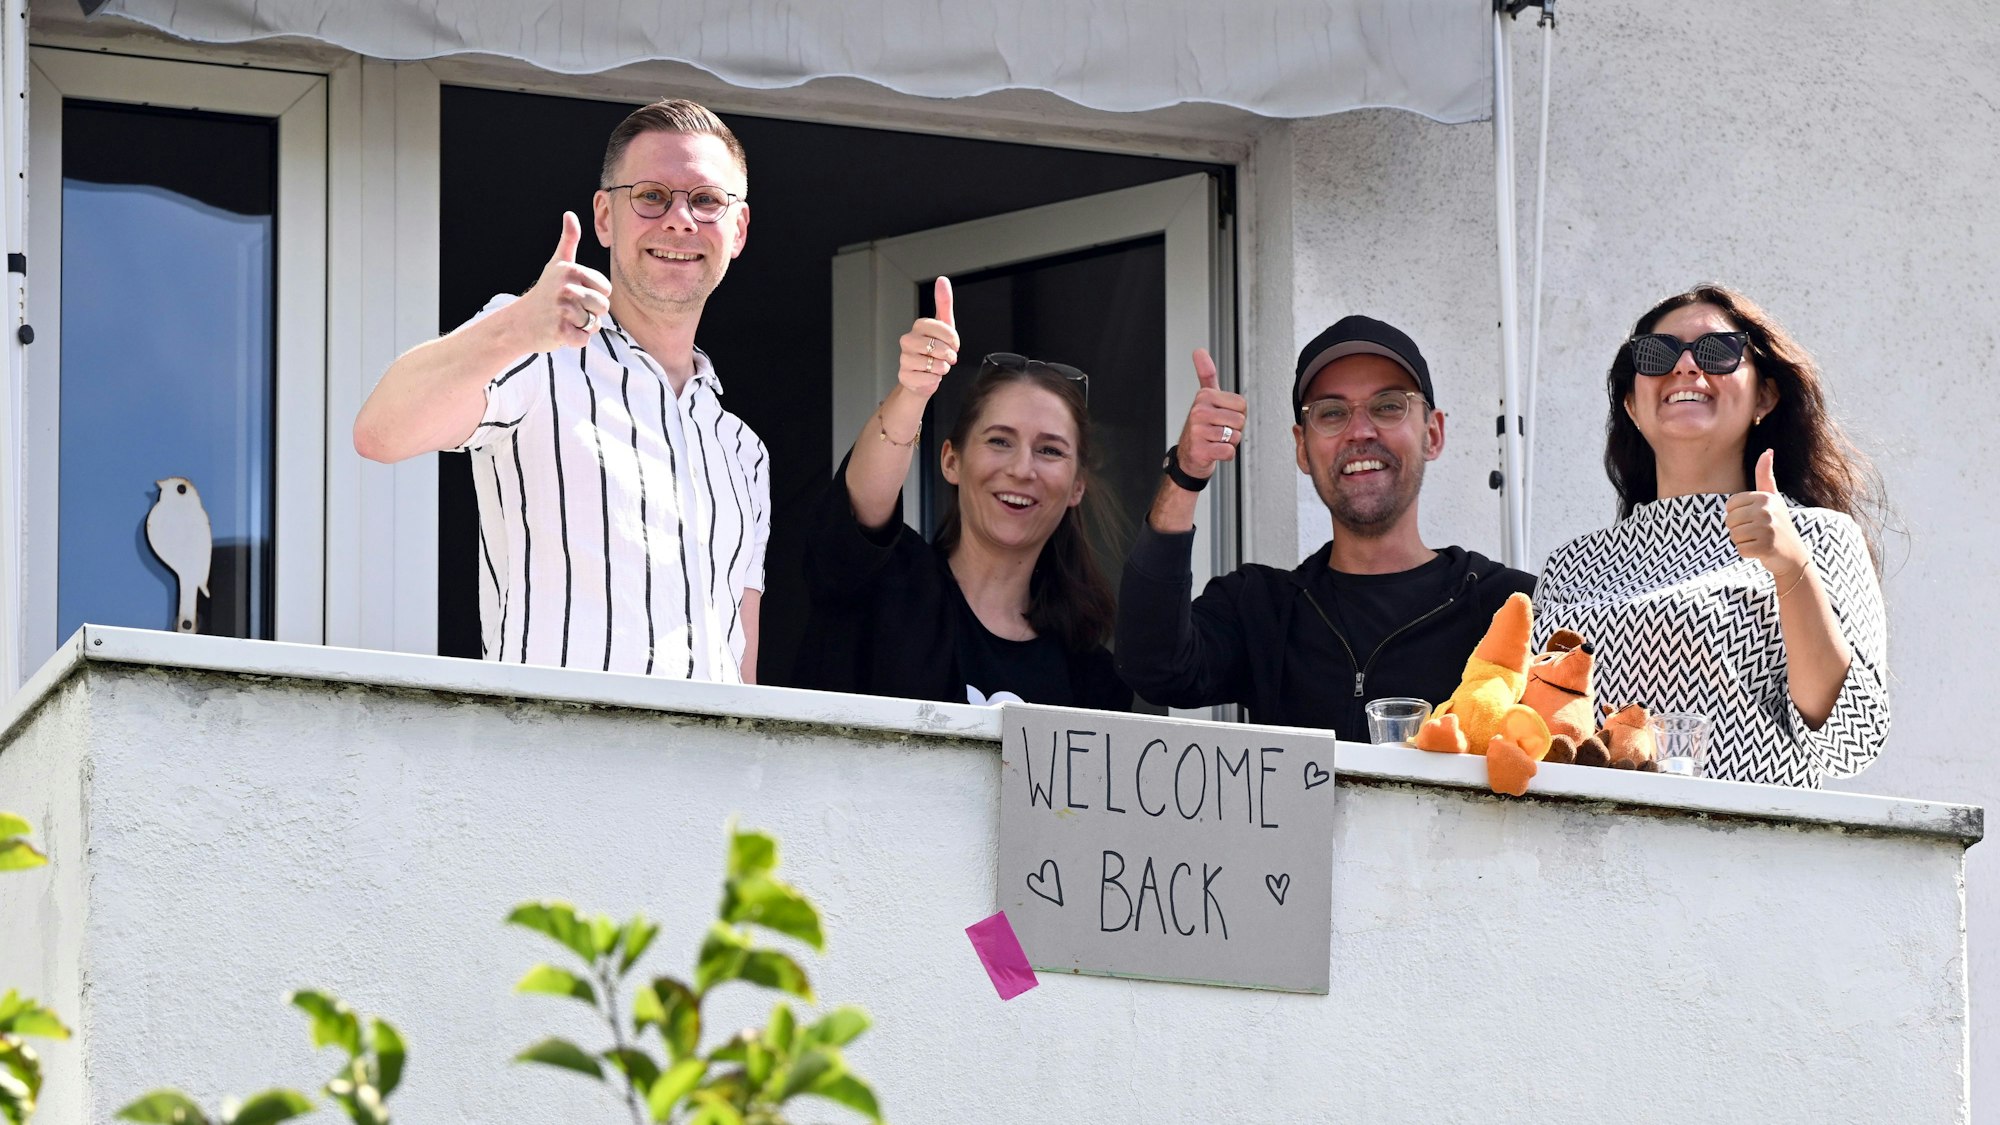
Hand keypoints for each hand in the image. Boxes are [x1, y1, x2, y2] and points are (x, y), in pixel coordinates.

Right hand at [514, 212, 612, 352]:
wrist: (519, 322)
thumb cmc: (545, 292)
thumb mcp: (556, 264)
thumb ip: (568, 240)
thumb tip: (570, 214)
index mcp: (572, 270)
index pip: (606, 290)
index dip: (595, 296)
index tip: (575, 294)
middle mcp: (567, 288)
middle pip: (603, 307)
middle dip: (590, 313)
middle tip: (568, 310)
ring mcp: (562, 310)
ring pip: (595, 324)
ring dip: (583, 327)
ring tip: (565, 320)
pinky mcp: (559, 331)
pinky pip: (584, 339)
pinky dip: (575, 340)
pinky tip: (560, 332)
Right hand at [898, 277, 959, 397]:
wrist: (922, 376)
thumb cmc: (934, 349)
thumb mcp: (943, 325)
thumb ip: (943, 302)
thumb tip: (942, 280)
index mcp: (918, 326)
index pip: (944, 329)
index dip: (953, 340)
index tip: (953, 344)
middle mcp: (907, 340)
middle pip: (939, 348)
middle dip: (949, 355)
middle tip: (947, 357)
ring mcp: (904, 359)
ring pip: (935, 365)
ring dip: (943, 369)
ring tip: (938, 366)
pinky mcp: (904, 377)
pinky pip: (929, 380)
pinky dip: (934, 380)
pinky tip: (929, 376)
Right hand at [1171, 348, 1245, 479]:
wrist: (1189, 455)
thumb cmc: (1202, 426)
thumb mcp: (1205, 398)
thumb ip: (1206, 373)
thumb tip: (1199, 351)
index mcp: (1204, 396)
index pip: (1241, 404)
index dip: (1236, 414)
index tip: (1221, 417)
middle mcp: (1199, 411)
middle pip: (1240, 420)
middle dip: (1234, 429)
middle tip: (1218, 431)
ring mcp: (1198, 431)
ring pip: (1235, 436)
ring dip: (1229, 442)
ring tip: (1215, 440)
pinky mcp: (1200, 450)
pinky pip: (1228, 451)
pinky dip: (1225, 455)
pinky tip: (1213, 450)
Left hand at [1726, 448, 1810, 578]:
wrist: (1793, 555)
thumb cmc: (1778, 524)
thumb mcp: (1773, 498)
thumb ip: (1766, 476)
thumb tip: (1767, 450)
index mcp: (1765, 497)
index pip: (1730, 506)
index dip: (1737, 515)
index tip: (1754, 518)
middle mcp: (1767, 510)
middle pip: (1729, 521)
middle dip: (1739, 529)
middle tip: (1757, 532)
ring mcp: (1767, 528)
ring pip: (1733, 535)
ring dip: (1743, 541)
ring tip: (1760, 540)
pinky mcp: (1766, 546)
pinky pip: (1740, 549)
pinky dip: (1747, 553)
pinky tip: (1761, 550)